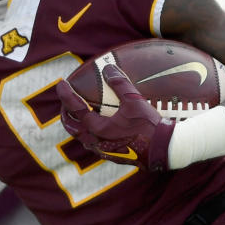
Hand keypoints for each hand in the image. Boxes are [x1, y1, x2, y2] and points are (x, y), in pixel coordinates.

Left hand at [57, 64, 174, 170]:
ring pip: (83, 138)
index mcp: (97, 128)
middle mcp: (96, 142)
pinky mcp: (113, 156)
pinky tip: (101, 128)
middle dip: (65, 114)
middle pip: (72, 128)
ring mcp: (103, 151)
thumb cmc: (149, 126)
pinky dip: (92, 133)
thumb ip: (120, 84)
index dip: (65, 94)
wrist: (164, 151)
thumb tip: (109, 68)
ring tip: (79, 116)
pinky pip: (96, 144)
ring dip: (78, 126)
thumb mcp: (135, 101)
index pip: (74, 108)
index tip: (61, 83)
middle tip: (64, 104)